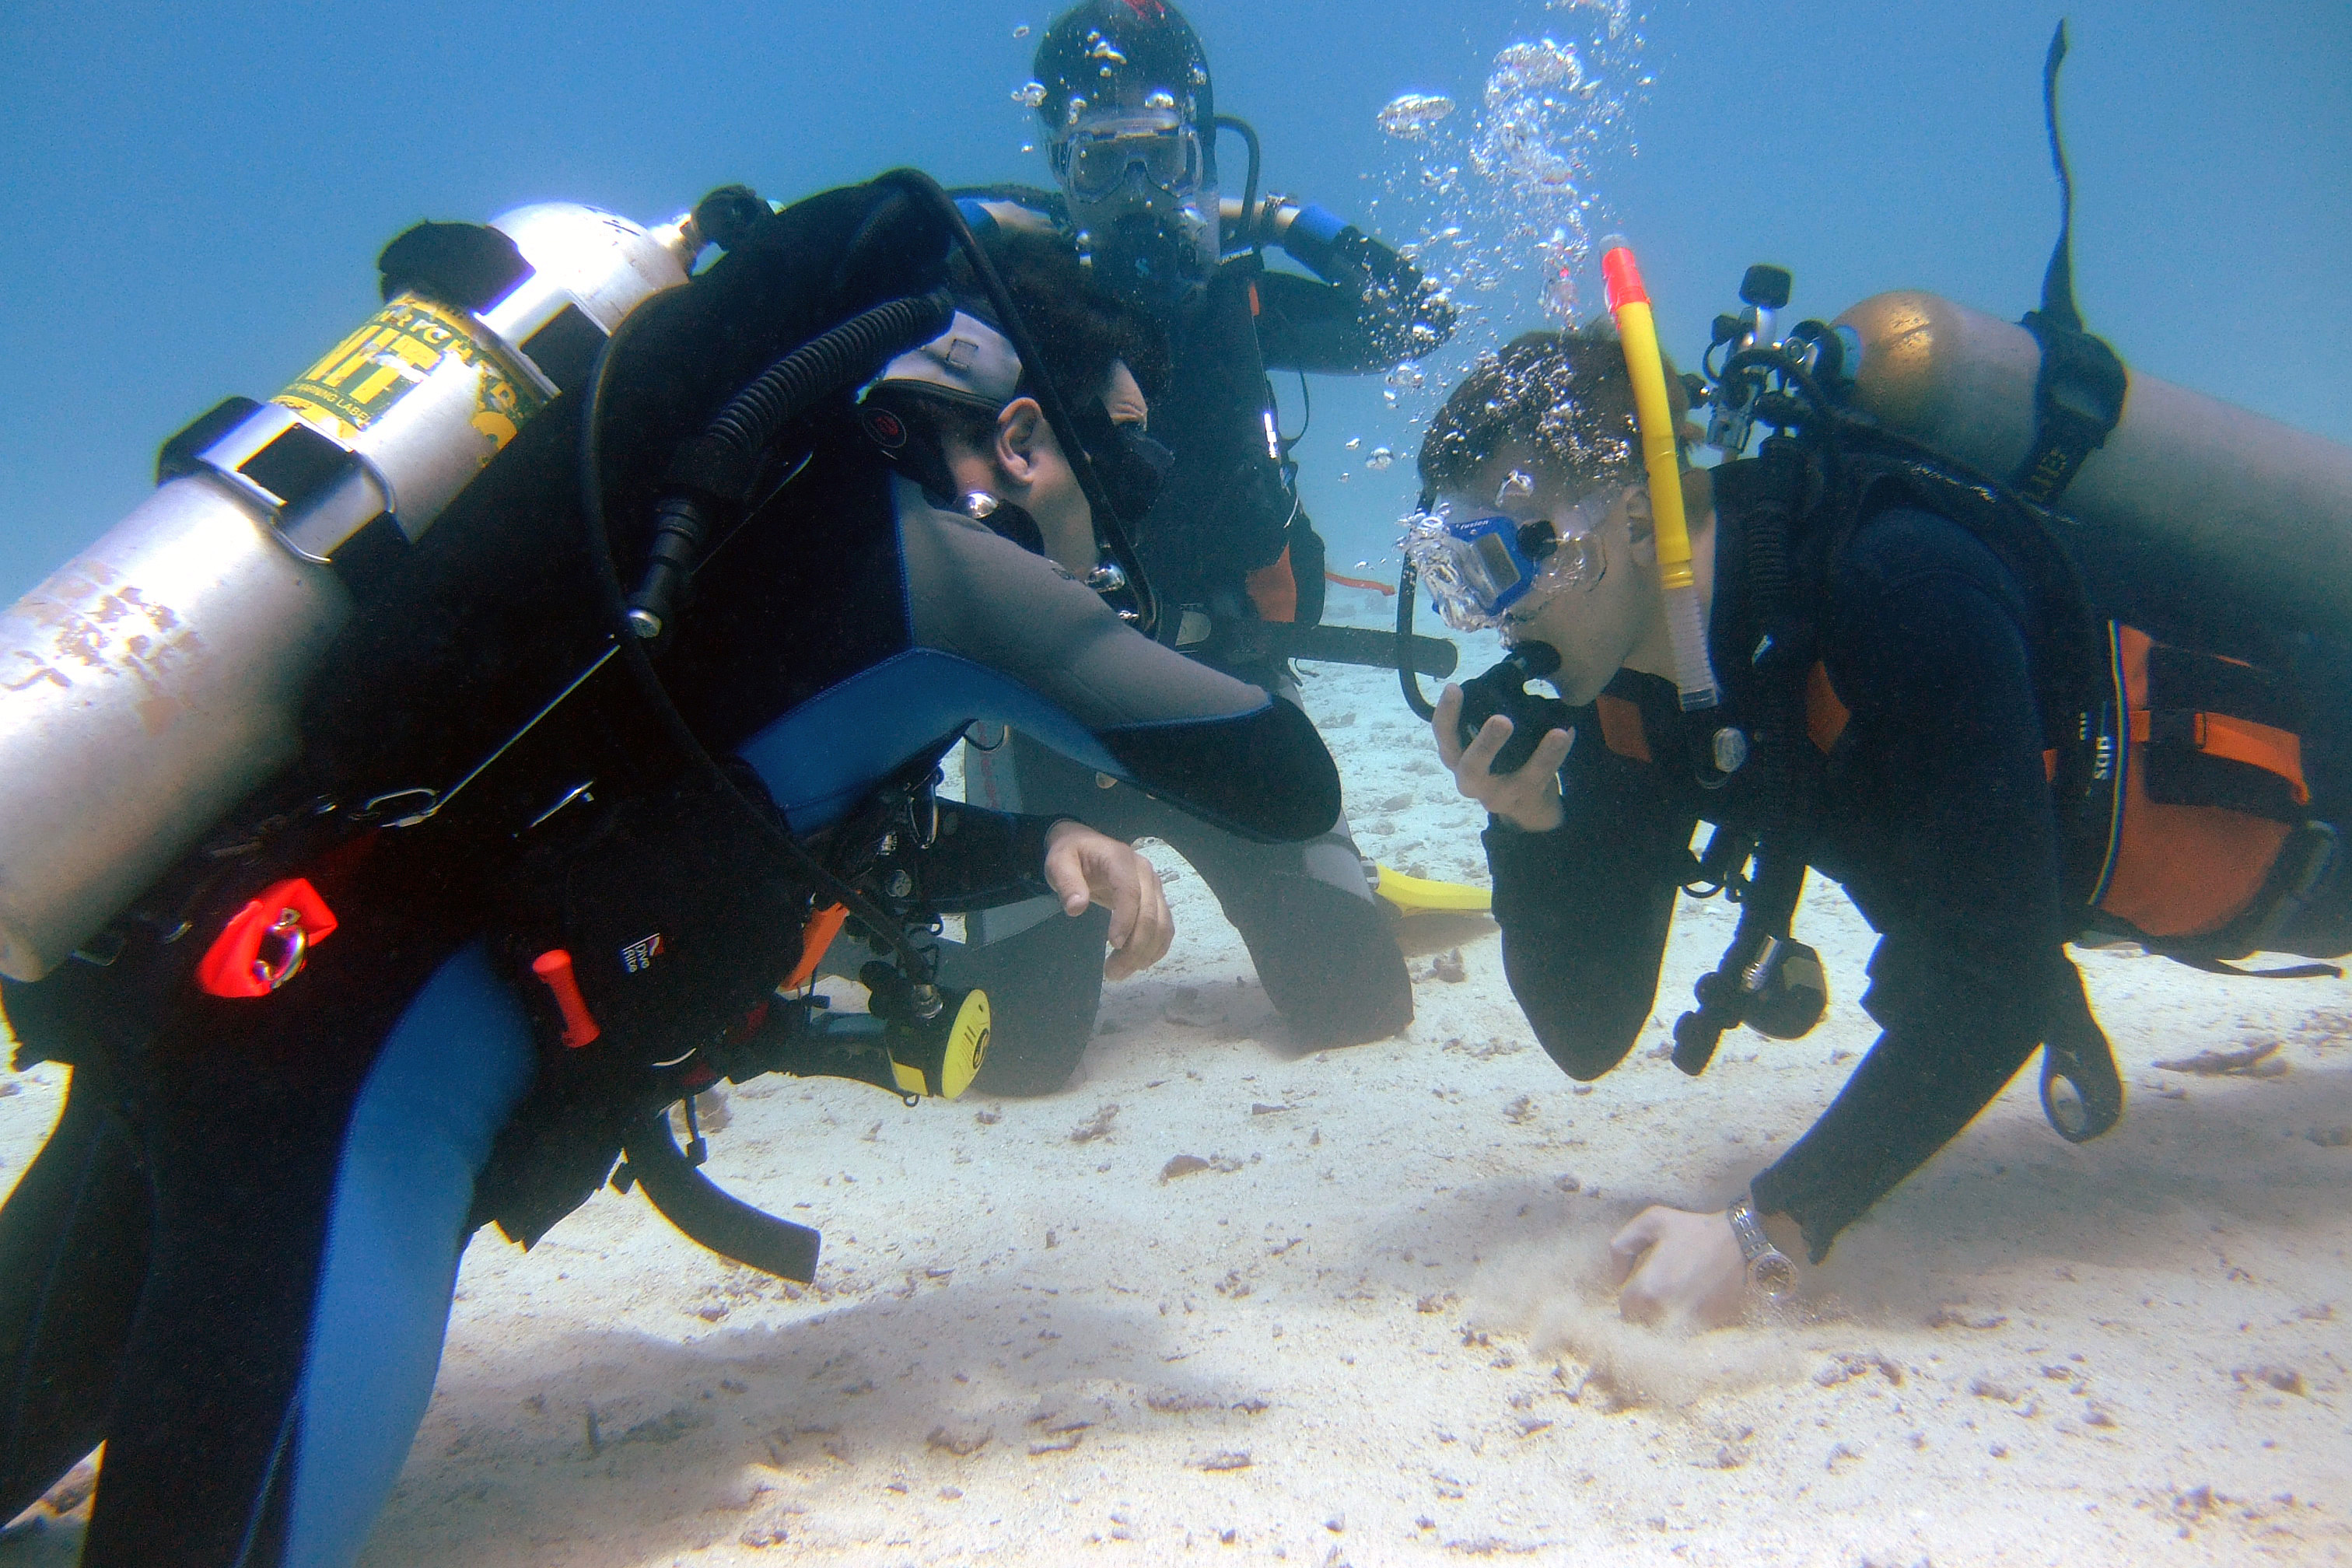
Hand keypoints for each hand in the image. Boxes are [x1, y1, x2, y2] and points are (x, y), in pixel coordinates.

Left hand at [1042, 821, 1174, 980]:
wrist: (1085, 846)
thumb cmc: (1071, 855)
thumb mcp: (1058, 862)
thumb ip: (1066, 882)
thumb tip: (1076, 908)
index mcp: (1121, 860)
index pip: (1130, 892)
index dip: (1126, 920)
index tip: (1113, 945)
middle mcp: (1145, 873)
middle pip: (1151, 914)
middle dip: (1134, 947)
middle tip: (1112, 972)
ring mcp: (1154, 887)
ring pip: (1162, 925)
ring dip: (1146, 953)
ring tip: (1120, 972)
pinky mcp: (1157, 900)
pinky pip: (1166, 928)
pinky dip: (1156, 949)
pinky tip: (1138, 963)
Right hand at [1432, 683, 1571, 831]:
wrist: (1524, 805)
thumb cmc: (1498, 759)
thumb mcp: (1481, 740)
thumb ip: (1484, 714)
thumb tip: (1514, 669)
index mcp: (1457, 757)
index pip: (1443, 735)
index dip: (1446, 713)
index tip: (1453, 687)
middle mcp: (1471, 780)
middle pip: (1471, 767)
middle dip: (1486, 744)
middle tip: (1502, 720)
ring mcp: (1501, 795)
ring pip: (1520, 779)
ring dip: (1540, 756)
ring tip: (1558, 733)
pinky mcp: (1528, 800)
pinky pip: (1546, 779)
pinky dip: (1559, 756)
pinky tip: (1569, 733)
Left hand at [1607, 1205, 1750, 1327]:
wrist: (1743, 1242)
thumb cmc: (1695, 1230)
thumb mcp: (1651, 1222)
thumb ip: (1622, 1247)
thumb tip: (1616, 1278)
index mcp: (1649, 1289)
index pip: (1625, 1309)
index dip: (1631, 1297)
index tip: (1641, 1286)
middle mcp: (1667, 1313)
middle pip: (1643, 1325)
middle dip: (1644, 1312)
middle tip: (1658, 1293)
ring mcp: (1690, 1324)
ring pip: (1664, 1333)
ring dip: (1664, 1321)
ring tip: (1675, 1298)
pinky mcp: (1710, 1328)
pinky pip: (1688, 1334)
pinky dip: (1686, 1323)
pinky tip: (1694, 1302)